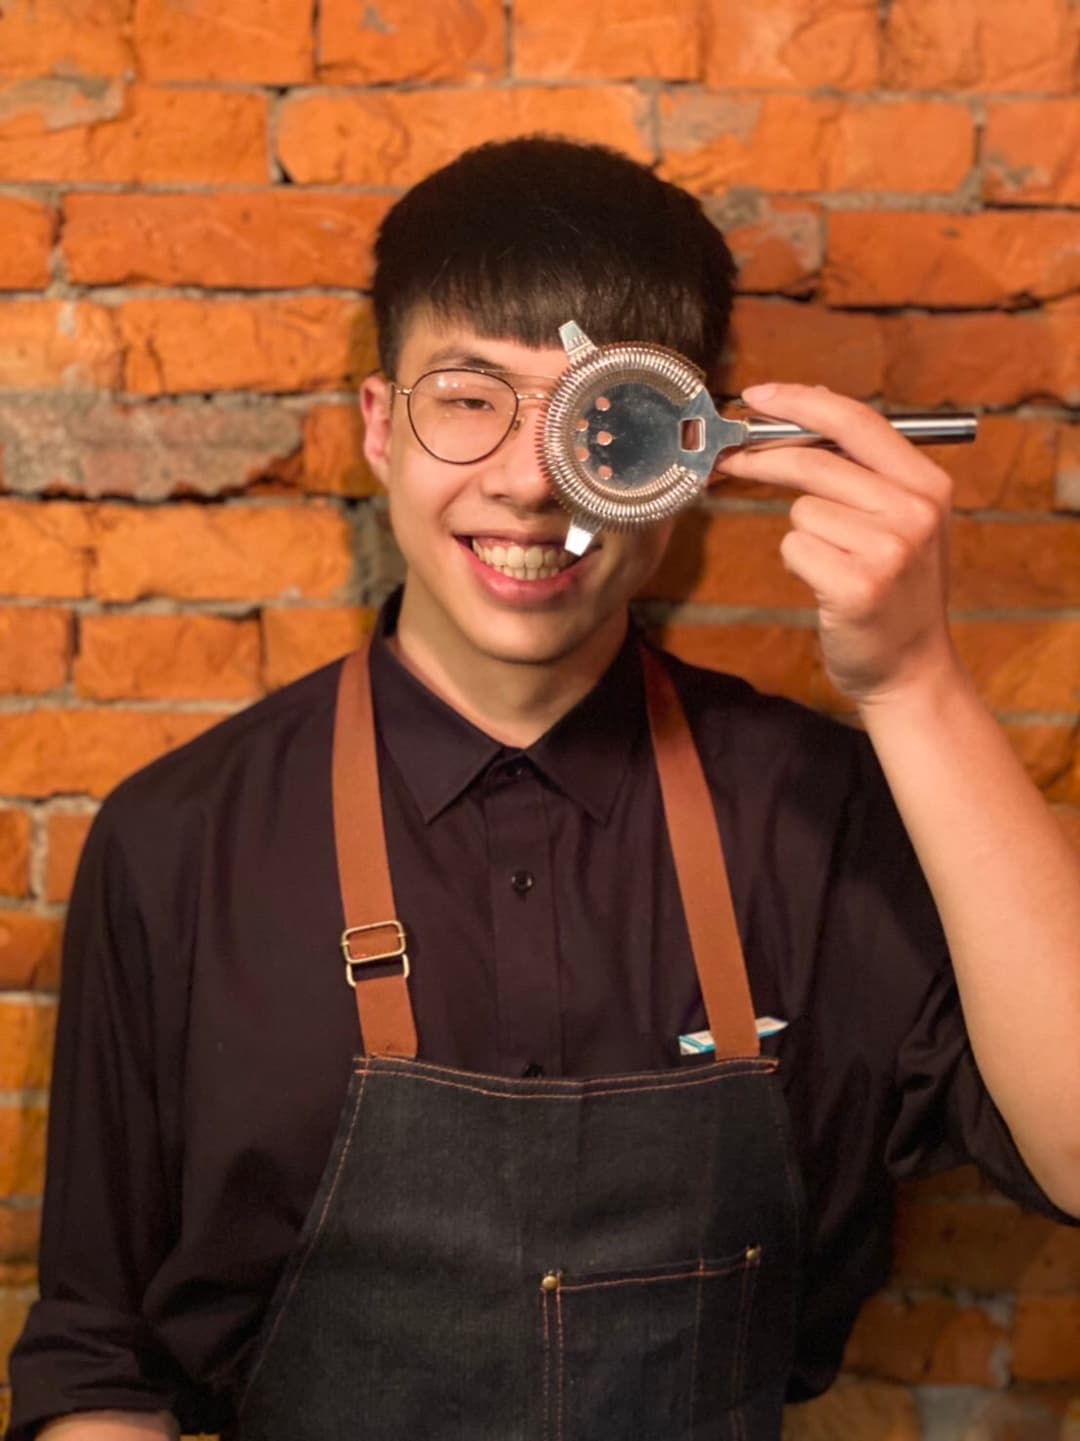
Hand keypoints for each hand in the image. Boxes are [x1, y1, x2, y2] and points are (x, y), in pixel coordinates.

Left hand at [715, 383, 960, 706]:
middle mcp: (915, 512)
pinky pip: (795, 548)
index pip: (858, 421)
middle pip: (816, 461)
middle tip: (728, 461)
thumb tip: (802, 414)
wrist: (911, 672)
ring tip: (833, 565)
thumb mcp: (903, 524)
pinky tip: (827, 587)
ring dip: (802, 535)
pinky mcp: (858, 585)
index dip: (801, 403)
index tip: (757, 396)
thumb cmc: (895, 596)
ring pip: (802, 510)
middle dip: (762, 459)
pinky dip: (798, 564)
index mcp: (929, 485)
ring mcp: (889, 549)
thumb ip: (865, 472)